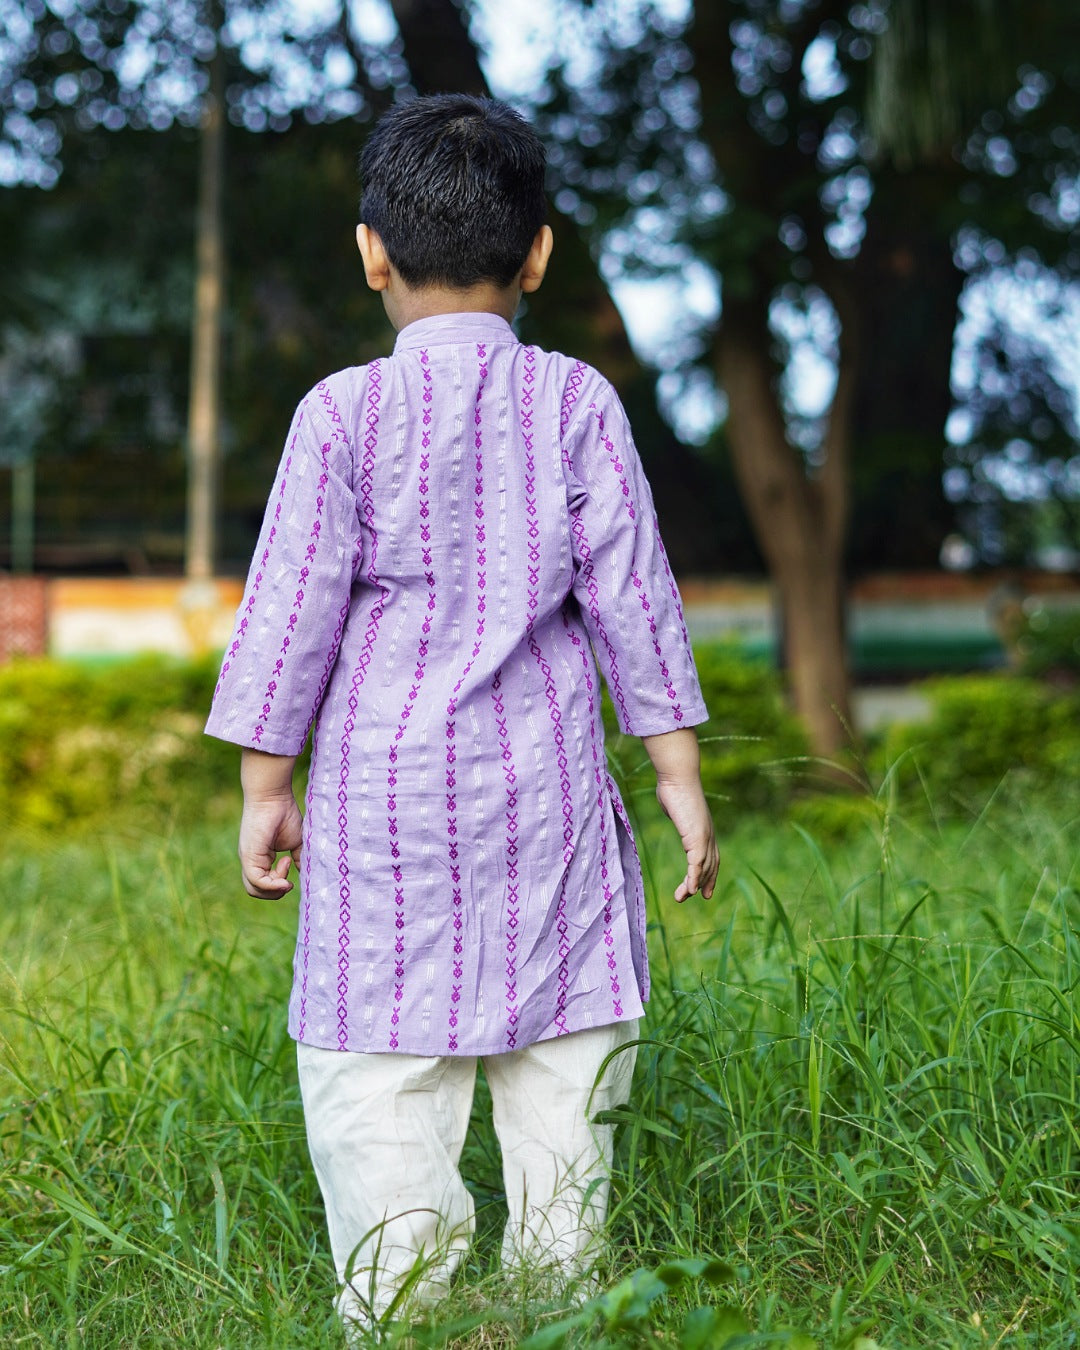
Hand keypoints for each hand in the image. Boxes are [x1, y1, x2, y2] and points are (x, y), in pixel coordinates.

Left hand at [238, 792, 302, 897]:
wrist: (273, 796)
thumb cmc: (284, 814)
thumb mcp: (296, 842)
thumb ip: (298, 859)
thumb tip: (304, 873)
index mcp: (260, 859)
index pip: (264, 884)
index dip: (279, 883)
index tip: (291, 862)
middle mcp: (251, 861)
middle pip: (256, 891)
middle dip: (276, 892)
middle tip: (288, 874)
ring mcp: (248, 859)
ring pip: (254, 890)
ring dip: (275, 889)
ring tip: (286, 868)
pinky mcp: (249, 856)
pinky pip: (256, 881)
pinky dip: (272, 885)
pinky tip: (286, 872)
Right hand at [655, 776, 718, 902]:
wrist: (678, 776)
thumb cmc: (674, 786)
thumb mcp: (676, 803)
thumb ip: (677, 811)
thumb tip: (672, 805)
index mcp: (704, 829)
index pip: (712, 856)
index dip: (709, 873)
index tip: (705, 887)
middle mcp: (708, 835)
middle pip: (710, 865)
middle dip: (706, 882)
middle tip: (701, 897)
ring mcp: (704, 837)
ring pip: (703, 868)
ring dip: (693, 885)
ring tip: (681, 898)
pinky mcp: (697, 837)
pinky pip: (697, 863)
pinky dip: (695, 878)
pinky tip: (691, 890)